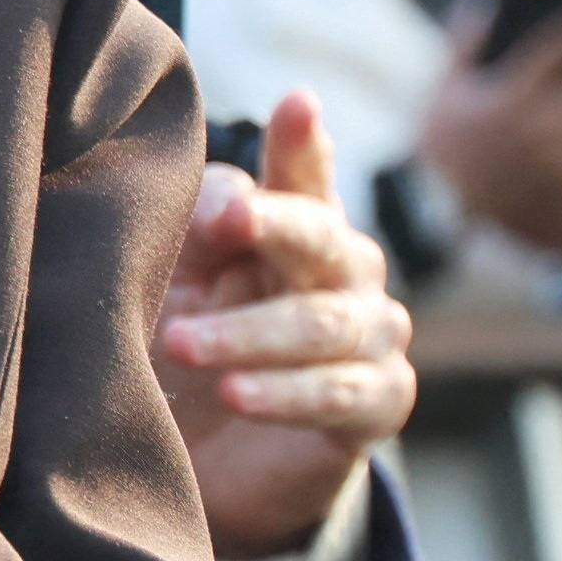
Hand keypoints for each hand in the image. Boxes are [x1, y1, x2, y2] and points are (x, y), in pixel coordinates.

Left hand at [159, 90, 415, 560]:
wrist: (217, 458)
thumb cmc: (196, 341)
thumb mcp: (181, 279)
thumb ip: (202, 228)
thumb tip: (229, 204)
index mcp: (298, 223)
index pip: (305, 172)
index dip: (302, 140)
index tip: (297, 102)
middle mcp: (347, 268)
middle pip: (320, 235)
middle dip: (271, 227)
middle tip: (226, 224)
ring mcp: (373, 335)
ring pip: (320, 324)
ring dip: (247, 334)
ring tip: (181, 344)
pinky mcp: (380, 403)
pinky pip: (339, 394)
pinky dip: (283, 395)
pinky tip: (236, 394)